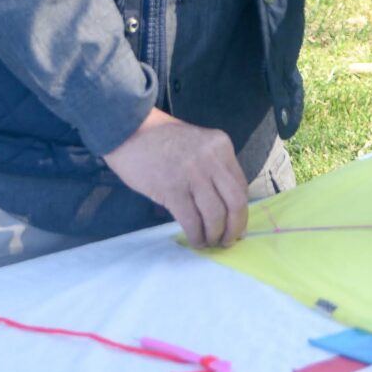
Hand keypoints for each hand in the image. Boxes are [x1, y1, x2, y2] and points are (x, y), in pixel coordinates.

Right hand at [104, 108, 249, 247]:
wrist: (129, 130)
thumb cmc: (161, 140)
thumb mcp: (198, 146)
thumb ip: (213, 169)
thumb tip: (224, 207)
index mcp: (221, 147)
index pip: (241, 185)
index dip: (241, 211)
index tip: (237, 227)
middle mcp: (212, 159)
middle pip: (235, 201)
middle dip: (234, 227)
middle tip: (226, 241)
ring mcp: (192, 174)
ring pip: (215, 214)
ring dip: (214, 235)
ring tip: (208, 241)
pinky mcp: (172, 189)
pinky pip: (192, 220)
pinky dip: (196, 235)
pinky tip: (194, 240)